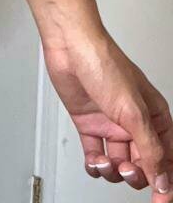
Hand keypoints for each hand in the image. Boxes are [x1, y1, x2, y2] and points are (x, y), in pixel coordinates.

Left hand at [42, 26, 172, 198]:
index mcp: (155, 116)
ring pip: (118, 163)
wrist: (69, 45)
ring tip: (105, 162)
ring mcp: (111, 122)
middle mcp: (134, 121)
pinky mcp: (89, 122)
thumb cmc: (104, 64)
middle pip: (142, 164)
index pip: (166, 158)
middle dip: (135, 174)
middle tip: (126, 169)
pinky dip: (95, 164)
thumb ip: (150, 150)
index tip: (160, 201)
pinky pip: (96, 154)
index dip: (164, 181)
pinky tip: (94, 161)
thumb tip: (164, 181)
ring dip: (112, 170)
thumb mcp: (133, 112)